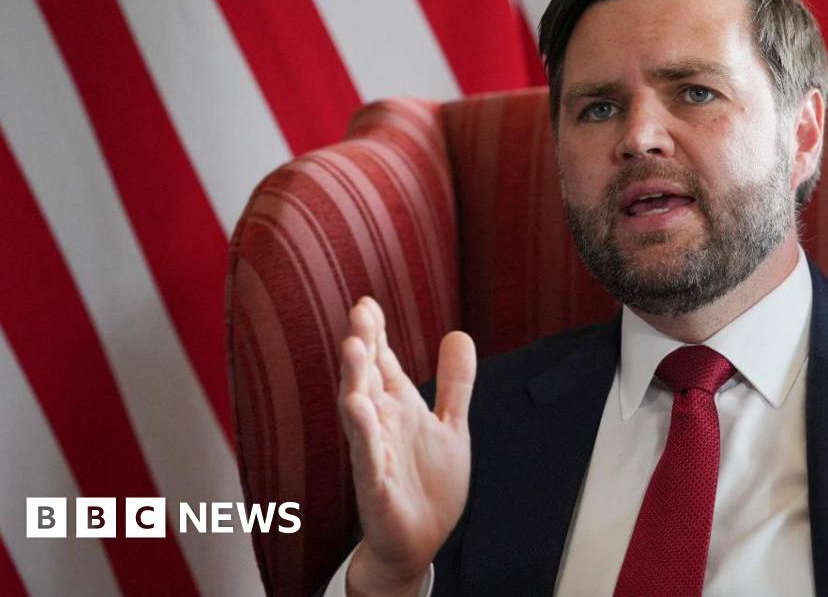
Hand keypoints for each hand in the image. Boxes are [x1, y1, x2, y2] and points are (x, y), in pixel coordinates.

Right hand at [338, 296, 475, 595]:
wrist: (419, 541)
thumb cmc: (428, 485)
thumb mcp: (451, 425)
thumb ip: (454, 383)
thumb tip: (459, 334)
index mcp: (398, 408)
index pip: (382, 363)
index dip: (376, 334)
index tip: (367, 303)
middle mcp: (381, 425)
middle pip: (367, 379)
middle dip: (362, 346)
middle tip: (359, 314)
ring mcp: (375, 454)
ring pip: (360, 412)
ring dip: (355, 380)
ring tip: (353, 348)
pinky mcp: (376, 486)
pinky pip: (367, 457)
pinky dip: (364, 434)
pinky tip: (358, 410)